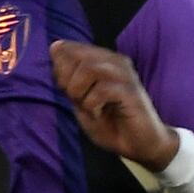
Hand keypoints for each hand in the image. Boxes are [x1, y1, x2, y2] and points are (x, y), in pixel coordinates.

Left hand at [50, 38, 178, 170]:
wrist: (138, 145)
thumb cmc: (110, 123)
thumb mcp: (80, 101)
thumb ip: (68, 77)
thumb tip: (55, 47)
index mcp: (103, 60)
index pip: (71, 49)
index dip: (61, 70)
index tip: (67, 90)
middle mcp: (115, 61)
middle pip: (79, 57)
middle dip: (68, 82)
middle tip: (78, 101)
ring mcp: (125, 75)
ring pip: (89, 69)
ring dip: (80, 93)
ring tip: (89, 107)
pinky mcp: (131, 91)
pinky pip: (101, 90)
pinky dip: (92, 105)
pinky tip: (100, 114)